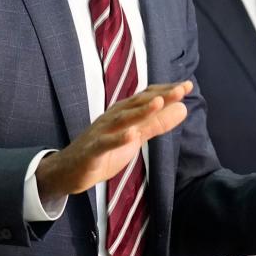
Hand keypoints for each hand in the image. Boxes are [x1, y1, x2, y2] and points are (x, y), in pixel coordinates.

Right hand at [35, 82, 190, 204]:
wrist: (69, 169)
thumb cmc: (104, 150)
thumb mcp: (135, 136)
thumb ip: (157, 123)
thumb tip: (183, 108)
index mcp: (123, 113)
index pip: (147, 97)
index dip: (166, 92)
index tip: (187, 86)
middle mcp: (113, 117)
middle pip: (137, 104)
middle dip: (159, 96)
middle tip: (181, 89)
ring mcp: (102, 132)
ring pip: (122, 119)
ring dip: (140, 111)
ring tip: (159, 102)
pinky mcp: (93, 150)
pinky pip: (106, 143)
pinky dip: (118, 139)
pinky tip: (132, 135)